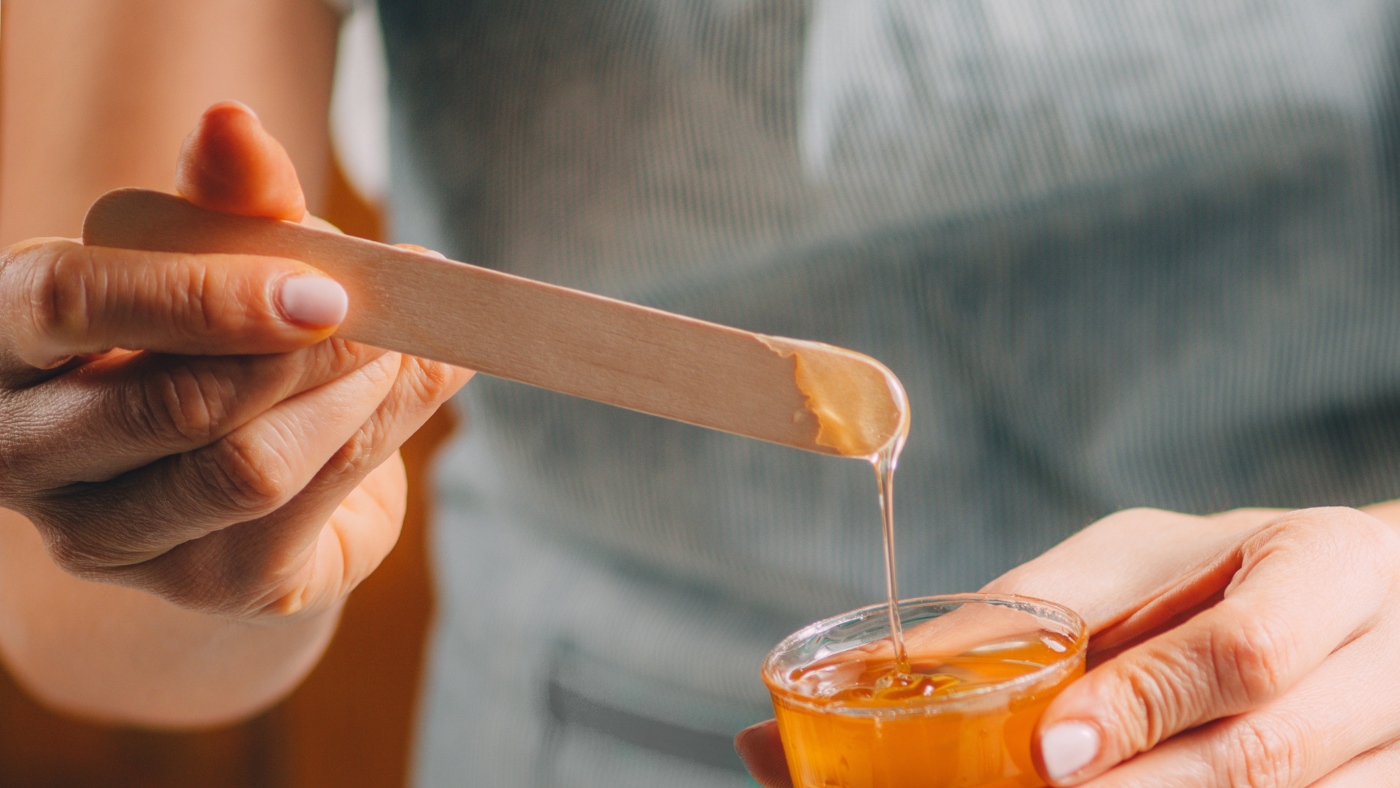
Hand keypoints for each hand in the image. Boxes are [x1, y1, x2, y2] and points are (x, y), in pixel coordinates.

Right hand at [0, 102, 471, 621]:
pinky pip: (305, 508)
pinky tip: (407, 388)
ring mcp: (105, 536)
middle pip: (177, 399)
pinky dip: (377, 435)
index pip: (68, 304)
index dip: (201, 292)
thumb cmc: (211, 341)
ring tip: (404, 343)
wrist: (235, 480)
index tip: (324, 281)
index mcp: (8, 339)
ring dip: (354, 395)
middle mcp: (27, 452)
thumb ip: (226, 202)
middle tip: (391, 304)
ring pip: (249, 466)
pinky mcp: (200, 584)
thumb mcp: (217, 259)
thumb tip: (234, 126)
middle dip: (310, 347)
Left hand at [738, 505, 1399, 786]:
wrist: (1350, 605)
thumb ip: (1030, 610)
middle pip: (1270, 754)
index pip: (1248, 647)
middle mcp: (1387, 653)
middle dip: (1149, 786)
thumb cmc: (1219, 571)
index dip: (1145, 705)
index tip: (1052, 749)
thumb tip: (880, 671)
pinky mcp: (1395, 786)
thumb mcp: (1134, 563)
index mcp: (1326, 563)